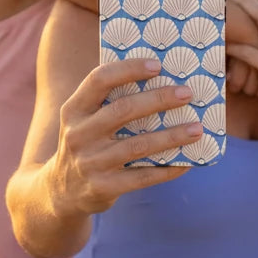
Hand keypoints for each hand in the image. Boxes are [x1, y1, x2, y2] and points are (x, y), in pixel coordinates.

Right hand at [49, 58, 204, 215]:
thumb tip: (160, 78)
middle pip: (123, 110)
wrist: (61, 191)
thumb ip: (108, 101)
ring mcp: (90, 163)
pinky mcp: (103, 187)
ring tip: (197, 128)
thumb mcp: (83, 119)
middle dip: (159, 99)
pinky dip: (168, 169)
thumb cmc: (86, 143)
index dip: (128, 69)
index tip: (158, 65)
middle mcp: (78, 134)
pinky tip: (187, 162)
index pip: (99, 79)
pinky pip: (142, 177)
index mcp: (74, 109)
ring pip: (138, 145)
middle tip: (187, 93)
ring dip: (172, 136)